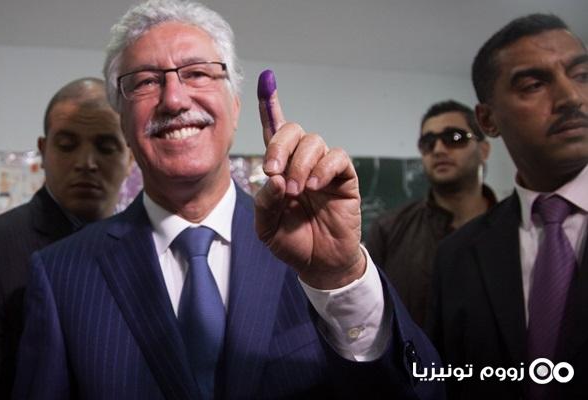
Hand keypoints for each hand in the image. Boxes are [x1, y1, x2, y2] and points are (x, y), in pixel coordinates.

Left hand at [254, 70, 364, 289]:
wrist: (319, 264)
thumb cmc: (292, 242)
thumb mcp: (266, 227)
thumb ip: (265, 202)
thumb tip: (277, 178)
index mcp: (280, 168)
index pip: (274, 131)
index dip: (270, 106)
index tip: (267, 80)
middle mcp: (302, 162)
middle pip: (293, 130)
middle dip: (279, 145)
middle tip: (272, 171)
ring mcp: (325, 169)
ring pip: (314, 142)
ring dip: (300, 164)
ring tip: (297, 191)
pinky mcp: (345, 178)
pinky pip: (337, 158)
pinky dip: (323, 168)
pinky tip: (315, 186)